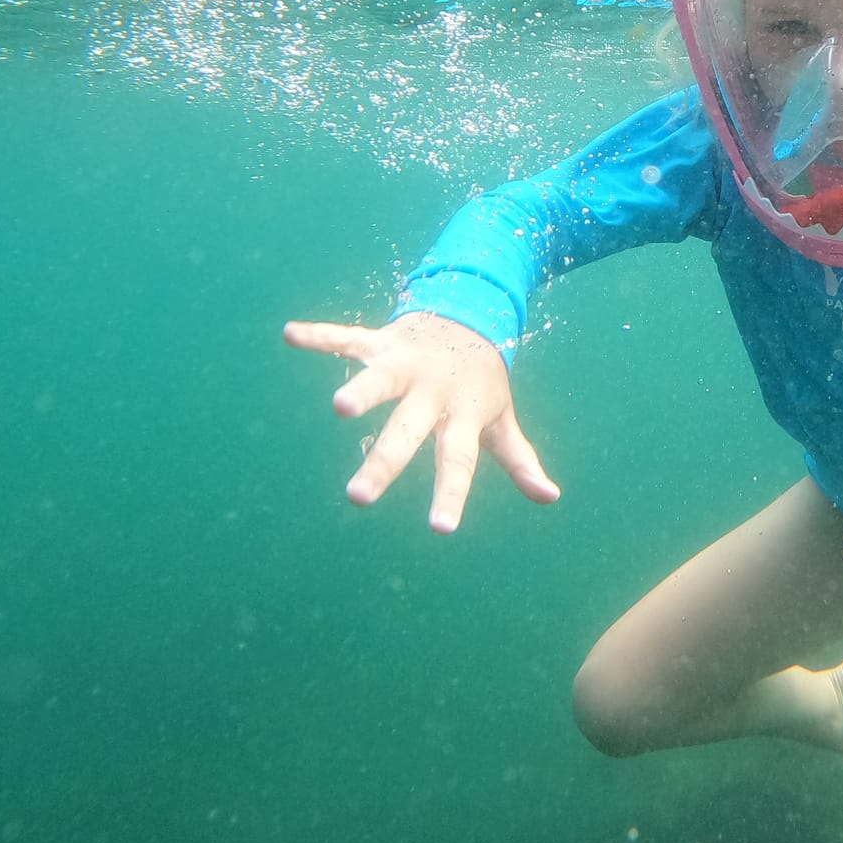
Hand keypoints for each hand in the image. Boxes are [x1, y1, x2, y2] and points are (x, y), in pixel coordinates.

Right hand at [281, 311, 559, 532]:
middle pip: (406, 432)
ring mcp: (406, 363)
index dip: (450, 495)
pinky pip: (348, 337)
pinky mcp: (383, 341)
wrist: (473, 313)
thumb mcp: (501, 420)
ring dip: (361, 390)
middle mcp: (433, 391)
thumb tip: (550, 497)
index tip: (440, 529)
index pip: (457, 462)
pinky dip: (320, 336)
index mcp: (461, 415)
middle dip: (383, 463)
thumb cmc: (481, 382)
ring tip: (340, 407)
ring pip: (380, 380)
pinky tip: (291, 334)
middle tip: (357, 497)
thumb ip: (519, 459)